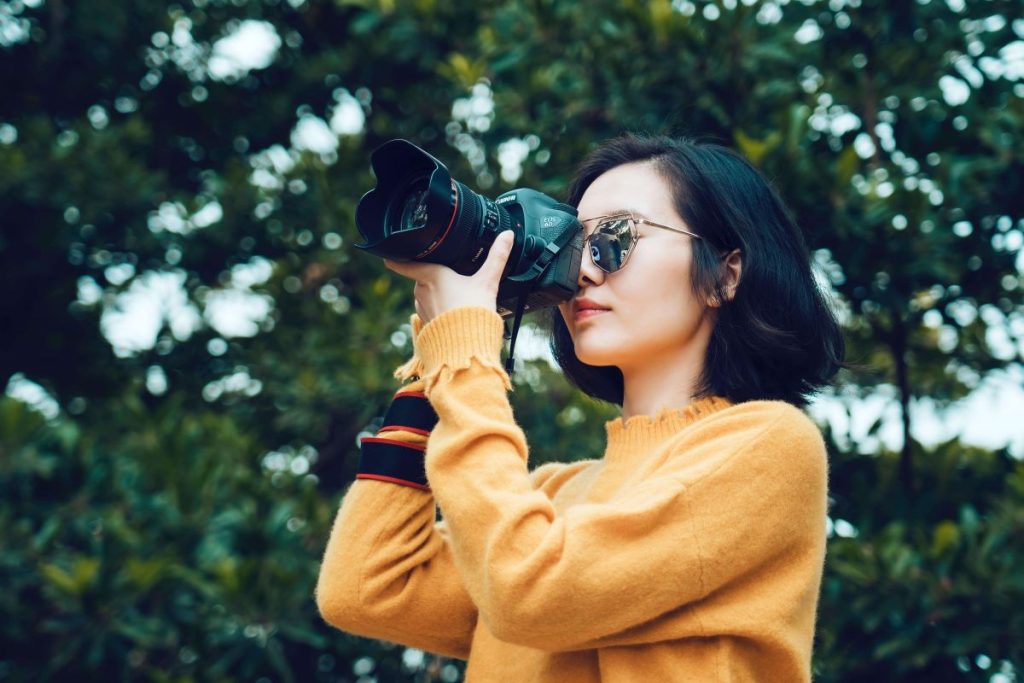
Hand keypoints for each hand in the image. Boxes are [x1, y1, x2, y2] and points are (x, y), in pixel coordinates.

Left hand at [384, 231, 514, 323]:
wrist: (467, 345)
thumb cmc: (473, 311)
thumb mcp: (488, 281)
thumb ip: (497, 257)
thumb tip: (508, 235)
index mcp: (431, 275)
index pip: (402, 263)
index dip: (394, 256)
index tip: (389, 251)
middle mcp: (421, 290)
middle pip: (422, 276)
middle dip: (435, 276)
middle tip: (454, 276)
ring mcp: (422, 308)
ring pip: (425, 293)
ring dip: (437, 293)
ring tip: (458, 296)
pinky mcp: (426, 323)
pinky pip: (430, 309)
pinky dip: (439, 308)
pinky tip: (454, 310)